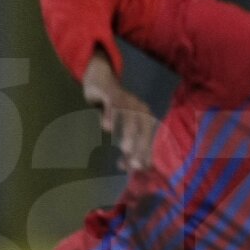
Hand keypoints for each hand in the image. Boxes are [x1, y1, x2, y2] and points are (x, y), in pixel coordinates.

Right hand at [82, 51, 156, 172]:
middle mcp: (139, 107)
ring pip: (130, 117)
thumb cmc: (113, 108)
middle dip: (141, 147)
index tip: (140, 168)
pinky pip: (112, 104)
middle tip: (135, 164)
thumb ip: (125, 144)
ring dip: (129, 133)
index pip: (148, 137)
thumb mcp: (120, 126)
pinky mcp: (112, 93)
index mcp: (144, 117)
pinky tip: (107, 127)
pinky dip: (110, 115)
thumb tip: (126, 168)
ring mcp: (126, 99)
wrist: (100, 80)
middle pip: (143, 129)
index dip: (145, 153)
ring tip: (125, 149)